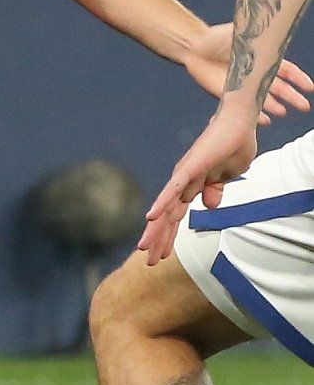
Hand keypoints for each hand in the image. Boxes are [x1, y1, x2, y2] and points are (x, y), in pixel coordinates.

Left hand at [139, 106, 258, 264]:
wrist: (240, 123)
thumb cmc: (234, 146)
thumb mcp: (226, 177)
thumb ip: (215, 190)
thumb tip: (210, 205)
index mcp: (192, 187)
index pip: (176, 217)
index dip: (168, 237)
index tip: (161, 255)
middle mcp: (182, 183)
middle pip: (167, 217)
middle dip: (158, 239)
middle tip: (149, 261)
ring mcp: (184, 175)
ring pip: (166, 207)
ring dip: (156, 228)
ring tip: (144, 247)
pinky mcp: (189, 167)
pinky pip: (173, 188)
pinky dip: (162, 202)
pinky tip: (151, 216)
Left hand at [182, 22, 312, 121]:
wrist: (193, 48)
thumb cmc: (215, 37)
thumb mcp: (240, 33)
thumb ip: (257, 37)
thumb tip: (274, 30)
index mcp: (262, 59)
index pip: (285, 69)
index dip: (297, 78)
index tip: (309, 87)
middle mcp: (255, 74)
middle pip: (278, 87)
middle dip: (292, 96)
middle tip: (303, 106)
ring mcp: (243, 86)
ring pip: (264, 99)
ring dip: (275, 106)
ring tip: (284, 112)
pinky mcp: (229, 95)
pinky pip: (245, 107)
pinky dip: (255, 115)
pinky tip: (264, 121)